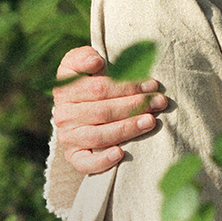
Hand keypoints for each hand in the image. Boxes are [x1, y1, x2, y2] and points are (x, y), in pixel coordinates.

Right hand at [50, 44, 167, 176]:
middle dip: (134, 106)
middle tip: (158, 102)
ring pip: (99, 135)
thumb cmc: (88, 84)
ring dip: (127, 128)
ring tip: (150, 122)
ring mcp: (68, 137)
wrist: (78, 111)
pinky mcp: (74, 157)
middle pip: (102, 111)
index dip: (127, 86)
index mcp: (64, 89)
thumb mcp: (81, 64)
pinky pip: (84, 163)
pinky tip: (120, 153)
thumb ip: (84, 57)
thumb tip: (95, 62)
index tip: (151, 84)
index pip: (98, 88)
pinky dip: (102, 160)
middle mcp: (63, 114)